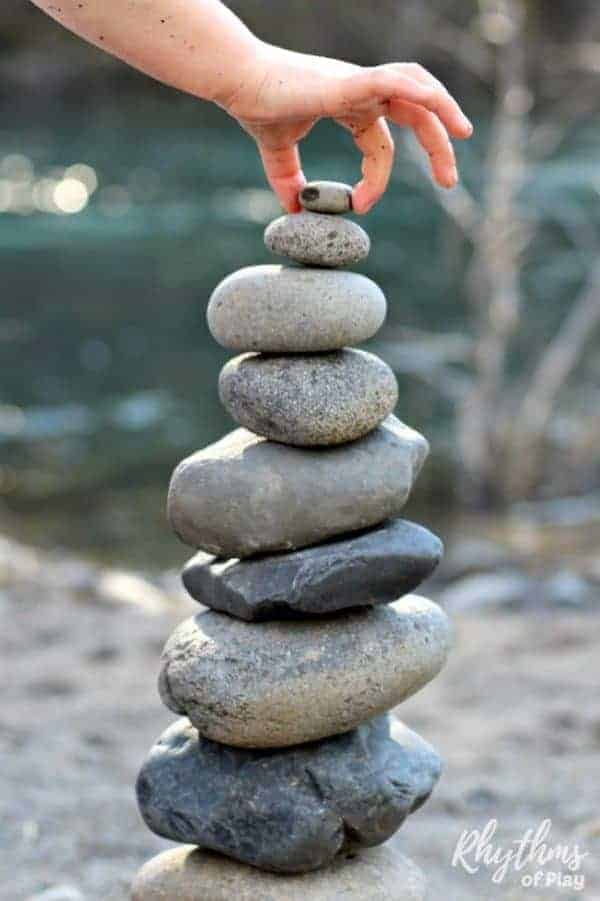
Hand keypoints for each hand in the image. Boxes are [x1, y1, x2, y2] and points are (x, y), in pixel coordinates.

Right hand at [222, 43, 472, 213]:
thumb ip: (288, 180)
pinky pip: (396, 82)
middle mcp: (361, 90)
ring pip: (417, 88)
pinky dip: (423, 93)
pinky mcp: (349, 81)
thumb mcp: (277, 154)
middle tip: (450, 182)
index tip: (361, 207)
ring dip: (444, 110)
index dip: (376, 179)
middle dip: (438, 146)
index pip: (380, 144)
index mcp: (350, 106)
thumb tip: (294, 210)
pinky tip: (440, 108)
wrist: (236, 81)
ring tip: (463, 135)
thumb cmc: (256, 105)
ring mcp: (358, 82)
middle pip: (415, 113)